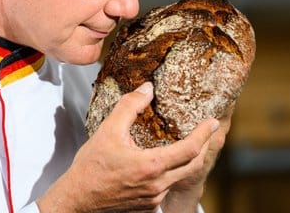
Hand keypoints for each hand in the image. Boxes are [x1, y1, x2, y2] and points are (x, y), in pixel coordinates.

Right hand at [37, 82, 218, 211]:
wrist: (77, 198)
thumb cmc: (90, 167)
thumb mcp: (108, 130)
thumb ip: (129, 106)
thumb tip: (147, 89)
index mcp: (151, 166)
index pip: (189, 149)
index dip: (204, 135)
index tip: (212, 123)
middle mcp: (157, 186)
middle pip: (192, 165)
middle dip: (203, 147)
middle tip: (207, 133)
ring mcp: (154, 199)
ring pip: (178, 178)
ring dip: (185, 162)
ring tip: (185, 146)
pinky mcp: (147, 207)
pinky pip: (165, 189)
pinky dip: (169, 175)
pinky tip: (161, 165)